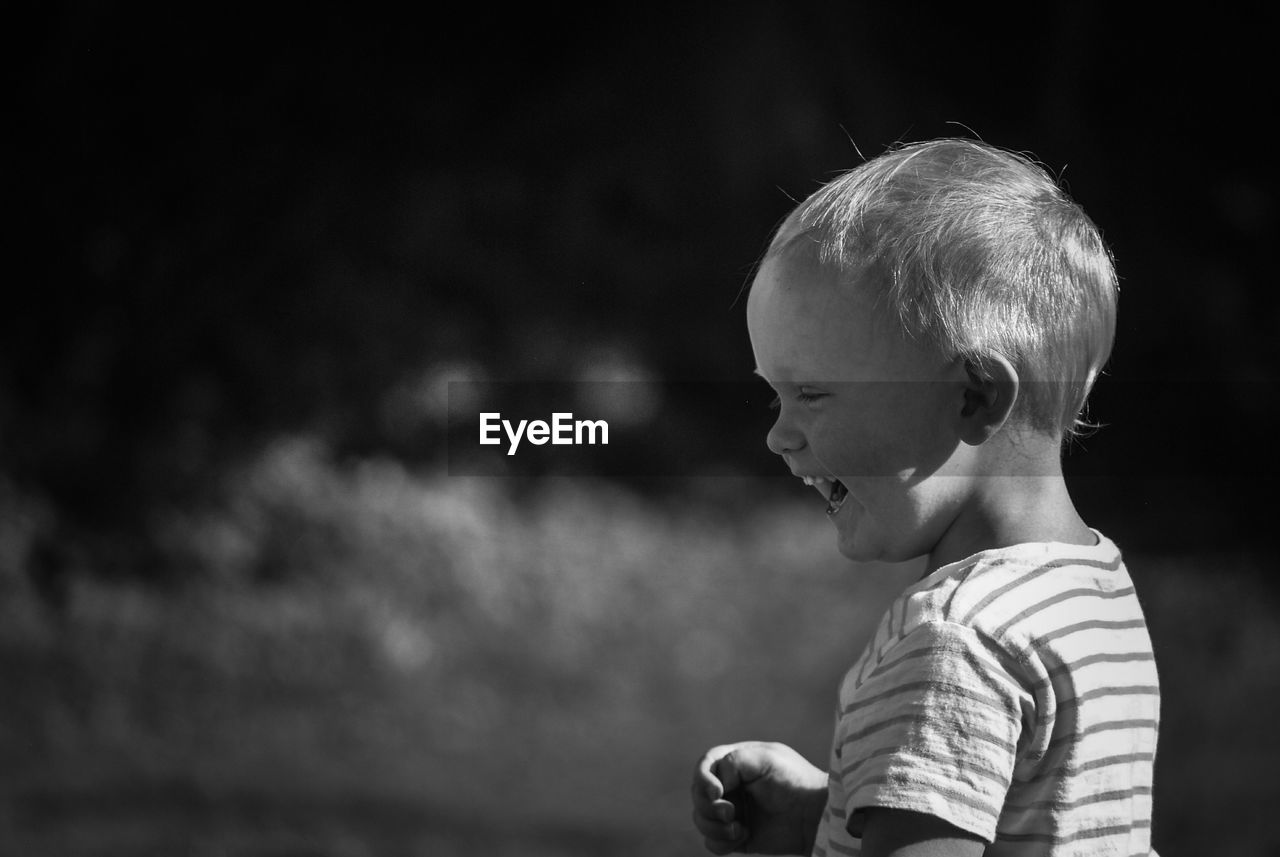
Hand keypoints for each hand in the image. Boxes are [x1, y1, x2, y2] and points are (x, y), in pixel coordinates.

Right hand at [690, 741, 828, 854]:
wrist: (815, 815)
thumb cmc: (794, 780)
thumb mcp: (764, 758)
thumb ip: (732, 761)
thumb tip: (716, 787)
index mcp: (734, 762)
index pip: (704, 766)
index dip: (703, 779)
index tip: (717, 793)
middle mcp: (730, 786)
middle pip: (697, 795)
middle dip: (708, 807)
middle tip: (730, 813)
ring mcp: (732, 812)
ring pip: (700, 819)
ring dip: (713, 827)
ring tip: (738, 829)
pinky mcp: (737, 836)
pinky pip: (712, 843)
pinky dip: (721, 842)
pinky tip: (743, 836)